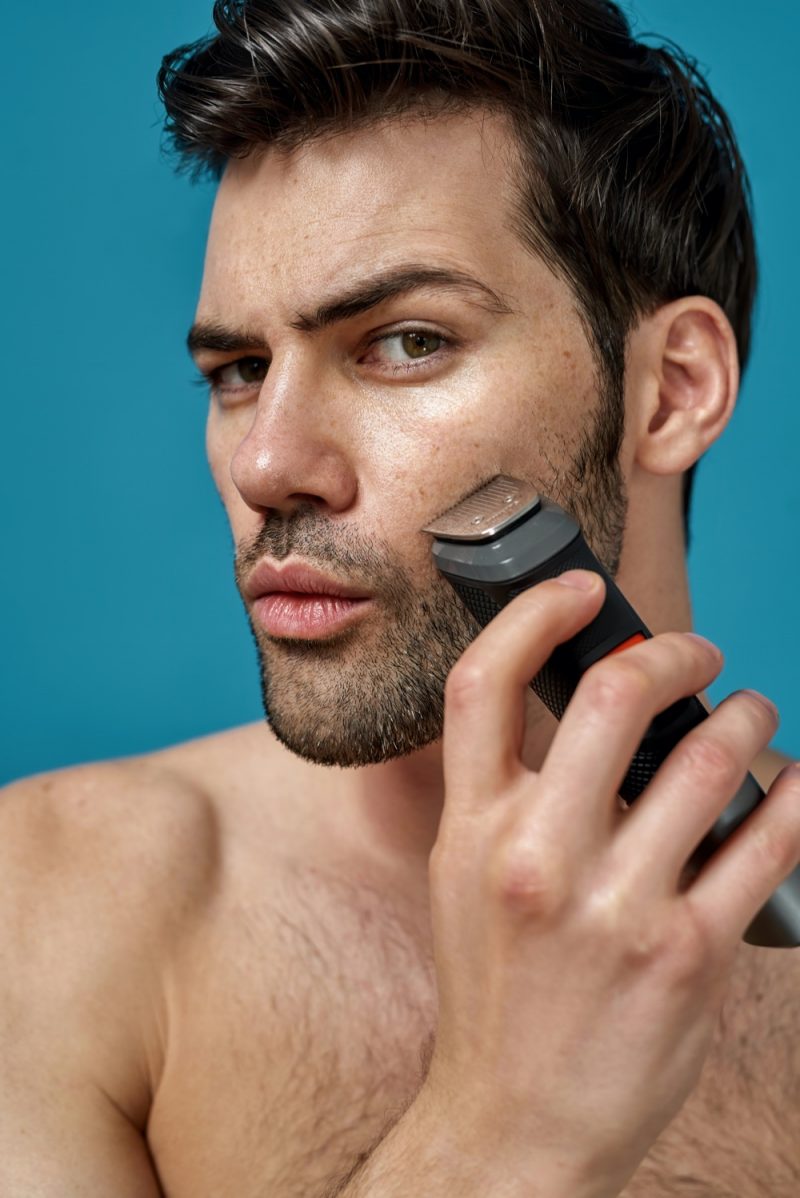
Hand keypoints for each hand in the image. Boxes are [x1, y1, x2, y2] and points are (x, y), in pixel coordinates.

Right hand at [421, 570, 799, 1197]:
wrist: (514, 1121)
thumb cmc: (495, 990)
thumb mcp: (465, 878)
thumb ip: (507, 794)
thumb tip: (584, 710)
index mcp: (471, 830)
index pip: (484, 684)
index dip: (534, 614)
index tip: (583, 593)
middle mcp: (536, 858)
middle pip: (612, 697)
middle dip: (674, 654)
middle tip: (698, 654)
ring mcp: (615, 909)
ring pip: (710, 759)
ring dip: (747, 717)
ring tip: (753, 714)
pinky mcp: (687, 956)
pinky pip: (767, 842)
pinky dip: (795, 795)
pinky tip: (796, 782)